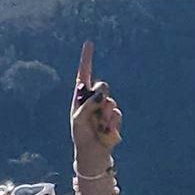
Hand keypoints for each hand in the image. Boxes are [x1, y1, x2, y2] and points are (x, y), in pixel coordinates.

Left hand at [71, 43, 121, 162]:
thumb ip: (88, 105)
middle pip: (103, 85)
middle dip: (101, 94)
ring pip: (111, 101)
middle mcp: (94, 99)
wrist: (92, 152)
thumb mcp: (78, 119)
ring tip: (98, 125)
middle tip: (98, 106)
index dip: (87, 58)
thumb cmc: (80, 134)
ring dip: (104, 114)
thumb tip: (103, 96)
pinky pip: (116, 114)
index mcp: (81, 96)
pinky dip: (110, 122)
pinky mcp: (114, 118)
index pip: (84, 73)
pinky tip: (105, 131)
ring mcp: (105, 108)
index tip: (89, 43)